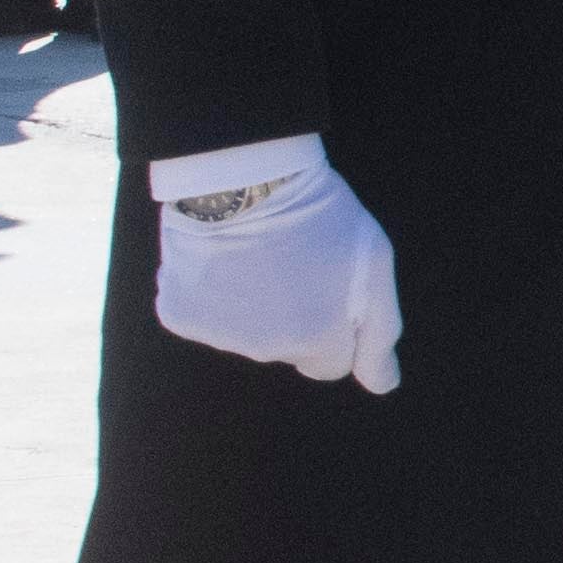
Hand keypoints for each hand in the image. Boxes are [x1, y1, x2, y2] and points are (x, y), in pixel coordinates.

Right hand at [145, 135, 404, 391]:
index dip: (335, 325)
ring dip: (252, 303)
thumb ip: (380, 333)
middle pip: (287, 348)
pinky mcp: (179, 315)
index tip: (329, 288)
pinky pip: (202, 314)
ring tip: (256, 252)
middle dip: (295, 315)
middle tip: (293, 262)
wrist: (243, 177)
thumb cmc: (321, 216)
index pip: (331, 364)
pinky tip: (220, 257)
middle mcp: (266, 349)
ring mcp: (219, 334)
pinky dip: (210, 290)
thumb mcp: (374, 266)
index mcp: (317, 340)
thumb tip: (383, 385)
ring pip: (244, 332)